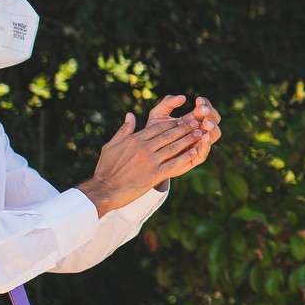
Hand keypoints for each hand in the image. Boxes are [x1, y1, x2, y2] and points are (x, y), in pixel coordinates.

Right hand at [77, 95, 219, 214]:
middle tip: (197, 122)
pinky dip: (185, 157)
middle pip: (169, 135)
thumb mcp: (111, 145)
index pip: (157, 128)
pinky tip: (194, 152)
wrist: (105, 189)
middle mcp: (144, 148)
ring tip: (199, 133)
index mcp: (135, 139)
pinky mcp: (154, 174)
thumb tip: (130, 115)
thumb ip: (124, 130)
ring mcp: (151, 161)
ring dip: (189, 139)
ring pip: (174, 147)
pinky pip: (174, 164)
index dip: (172, 123)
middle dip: (185, 128)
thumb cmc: (106, 168)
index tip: (182, 119)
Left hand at [143, 95, 220, 189]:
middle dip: (210, 113)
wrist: (145, 155)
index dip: (205, 103)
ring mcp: (198, 144)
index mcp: (192, 120)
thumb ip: (167, 103)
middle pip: (214, 120)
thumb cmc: (152, 134)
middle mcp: (198, 131)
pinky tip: (204, 136)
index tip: (198, 100)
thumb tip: (183, 97)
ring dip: (212, 128)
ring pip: (214, 135)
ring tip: (206, 123)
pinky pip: (205, 152)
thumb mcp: (157, 115)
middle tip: (202, 110)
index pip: (205, 109)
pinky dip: (207, 144)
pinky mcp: (194, 158)